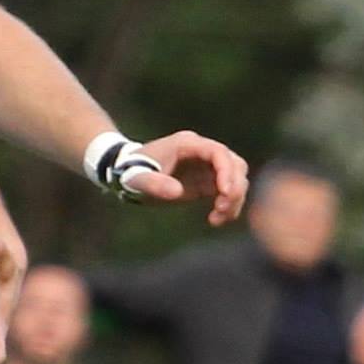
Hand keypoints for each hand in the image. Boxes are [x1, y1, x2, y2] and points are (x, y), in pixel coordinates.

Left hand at [130, 132, 247, 226]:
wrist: (127, 174)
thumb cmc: (131, 172)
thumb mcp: (137, 179)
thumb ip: (154, 184)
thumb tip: (177, 192)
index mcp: (187, 144)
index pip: (218, 152)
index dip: (226, 171)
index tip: (225, 193)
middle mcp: (201, 152)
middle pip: (234, 164)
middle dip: (234, 187)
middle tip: (221, 208)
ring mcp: (206, 166)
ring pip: (236, 178)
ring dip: (234, 199)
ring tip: (217, 218)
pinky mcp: (206, 181)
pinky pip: (227, 191)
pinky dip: (227, 205)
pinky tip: (215, 220)